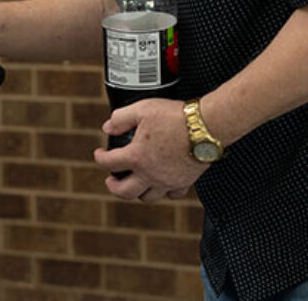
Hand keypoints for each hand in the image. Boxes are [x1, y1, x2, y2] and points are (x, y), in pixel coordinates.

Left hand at [92, 98, 206, 202]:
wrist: (207, 126)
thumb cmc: (176, 117)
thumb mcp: (142, 109)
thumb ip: (120, 118)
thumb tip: (108, 127)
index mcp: (136, 156)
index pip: (109, 163)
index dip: (99, 157)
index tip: (100, 154)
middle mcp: (150, 173)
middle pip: (124, 192)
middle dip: (113, 186)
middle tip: (112, 179)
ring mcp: (168, 180)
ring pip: (148, 198)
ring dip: (137, 192)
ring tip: (134, 183)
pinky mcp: (185, 182)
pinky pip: (172, 195)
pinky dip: (164, 192)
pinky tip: (161, 183)